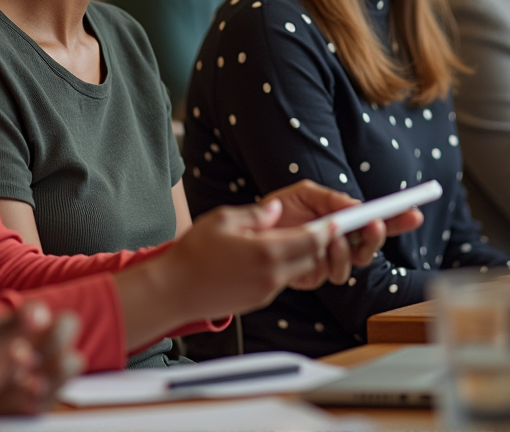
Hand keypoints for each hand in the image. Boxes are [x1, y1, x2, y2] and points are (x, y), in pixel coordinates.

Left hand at [0, 302, 82, 417]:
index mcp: (36, 332)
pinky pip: (49, 404)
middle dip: (50, 362)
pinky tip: (14, 399)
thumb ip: (15, 324)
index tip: (29, 337)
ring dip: (46, 382)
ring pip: (65, 385)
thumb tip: (42, 314)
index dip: (57, 332)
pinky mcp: (35, 407)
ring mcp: (42, 383)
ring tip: (22, 383)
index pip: (68, 324)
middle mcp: (44, 357)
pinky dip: (33, 401)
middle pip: (73, 358)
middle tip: (19, 360)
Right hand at [154, 198, 335, 318]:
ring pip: (297, 271)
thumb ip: (256, 213)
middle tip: (315, 228)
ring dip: (298, 256)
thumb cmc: (194, 253)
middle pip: (311, 258)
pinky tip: (263, 257)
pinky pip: (281, 281)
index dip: (327, 230)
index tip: (335, 220)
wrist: (174, 291)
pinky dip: (281, 268)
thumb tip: (276, 209)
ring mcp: (266, 291)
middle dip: (316, 243)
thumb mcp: (223, 220)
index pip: (312, 241)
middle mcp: (272, 275)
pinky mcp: (259, 301)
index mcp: (266, 251)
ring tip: (284, 240)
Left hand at [262, 179, 424, 284]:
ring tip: (335, 236)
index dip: (397, 218)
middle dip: (377, 236)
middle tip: (374, 225)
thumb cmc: (277, 210)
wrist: (247, 232)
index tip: (414, 211)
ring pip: (356, 263)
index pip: (376, 220)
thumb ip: (331, 199)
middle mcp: (340, 242)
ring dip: (350, 249)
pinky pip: (334, 274)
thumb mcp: (305, 194)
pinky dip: (332, 260)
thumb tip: (356, 207)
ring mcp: (328, 261)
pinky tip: (321, 250)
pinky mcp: (314, 276)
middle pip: (372, 245)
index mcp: (342, 220)